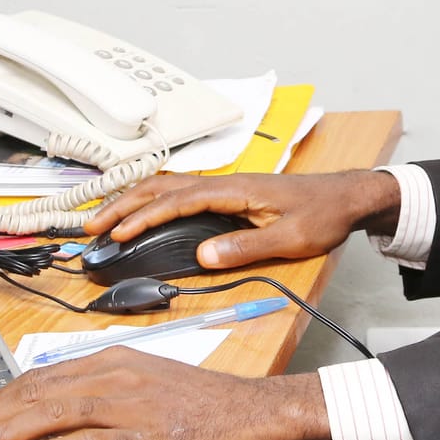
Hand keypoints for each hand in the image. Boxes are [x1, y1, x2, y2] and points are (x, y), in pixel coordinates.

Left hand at [0, 353, 332, 439]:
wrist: (250, 413)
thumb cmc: (200, 403)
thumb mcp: (145, 383)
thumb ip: (101, 392)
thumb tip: (55, 415)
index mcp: (113, 359)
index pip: (40, 376)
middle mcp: (115, 375)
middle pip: (38, 392)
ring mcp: (129, 405)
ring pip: (54, 414)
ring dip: (8, 434)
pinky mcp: (143, 437)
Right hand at [84, 168, 399, 270]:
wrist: (348, 196)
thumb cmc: (323, 215)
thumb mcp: (290, 239)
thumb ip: (246, 248)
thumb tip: (203, 257)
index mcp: (235, 190)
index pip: (177, 200)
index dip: (143, 217)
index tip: (117, 234)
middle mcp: (225, 183)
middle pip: (162, 187)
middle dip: (123, 204)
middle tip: (92, 226)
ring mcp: (226, 185)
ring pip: (168, 186)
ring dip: (134, 199)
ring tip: (105, 219)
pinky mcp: (230, 193)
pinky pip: (181, 191)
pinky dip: (154, 199)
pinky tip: (144, 211)